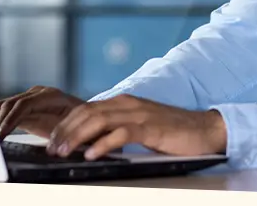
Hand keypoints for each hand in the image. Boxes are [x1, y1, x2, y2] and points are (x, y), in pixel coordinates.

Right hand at [0, 86, 84, 139]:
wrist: (85, 115)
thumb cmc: (81, 122)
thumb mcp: (73, 128)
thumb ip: (60, 133)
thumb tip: (50, 144)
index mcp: (51, 96)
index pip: (24, 105)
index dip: (10, 119)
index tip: (0, 134)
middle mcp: (38, 93)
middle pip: (11, 104)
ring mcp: (30, 97)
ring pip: (6, 105)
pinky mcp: (24, 104)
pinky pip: (6, 108)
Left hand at [45, 94, 226, 160]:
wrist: (205, 129)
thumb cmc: (172, 132)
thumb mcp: (140, 127)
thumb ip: (117, 129)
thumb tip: (90, 143)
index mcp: (124, 102)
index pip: (87, 109)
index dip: (66, 124)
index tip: (52, 141)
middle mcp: (129, 104)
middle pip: (88, 113)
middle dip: (66, 131)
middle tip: (51, 149)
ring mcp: (140, 114)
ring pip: (99, 120)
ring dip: (78, 137)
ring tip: (64, 152)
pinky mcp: (151, 127)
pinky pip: (122, 133)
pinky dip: (104, 144)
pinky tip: (92, 155)